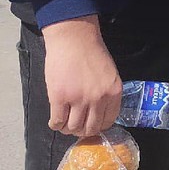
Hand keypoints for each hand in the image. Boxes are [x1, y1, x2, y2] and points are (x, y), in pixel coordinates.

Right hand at [43, 16, 122, 136]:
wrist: (74, 38)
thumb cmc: (91, 52)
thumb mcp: (109, 73)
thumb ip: (106, 92)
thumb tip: (98, 112)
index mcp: (114, 92)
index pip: (108, 121)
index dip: (98, 127)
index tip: (91, 125)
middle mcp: (98, 98)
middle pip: (91, 128)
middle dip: (82, 131)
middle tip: (75, 126)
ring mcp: (79, 99)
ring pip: (73, 128)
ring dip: (67, 129)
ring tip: (64, 123)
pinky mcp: (59, 98)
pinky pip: (57, 121)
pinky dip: (55, 124)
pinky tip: (55, 120)